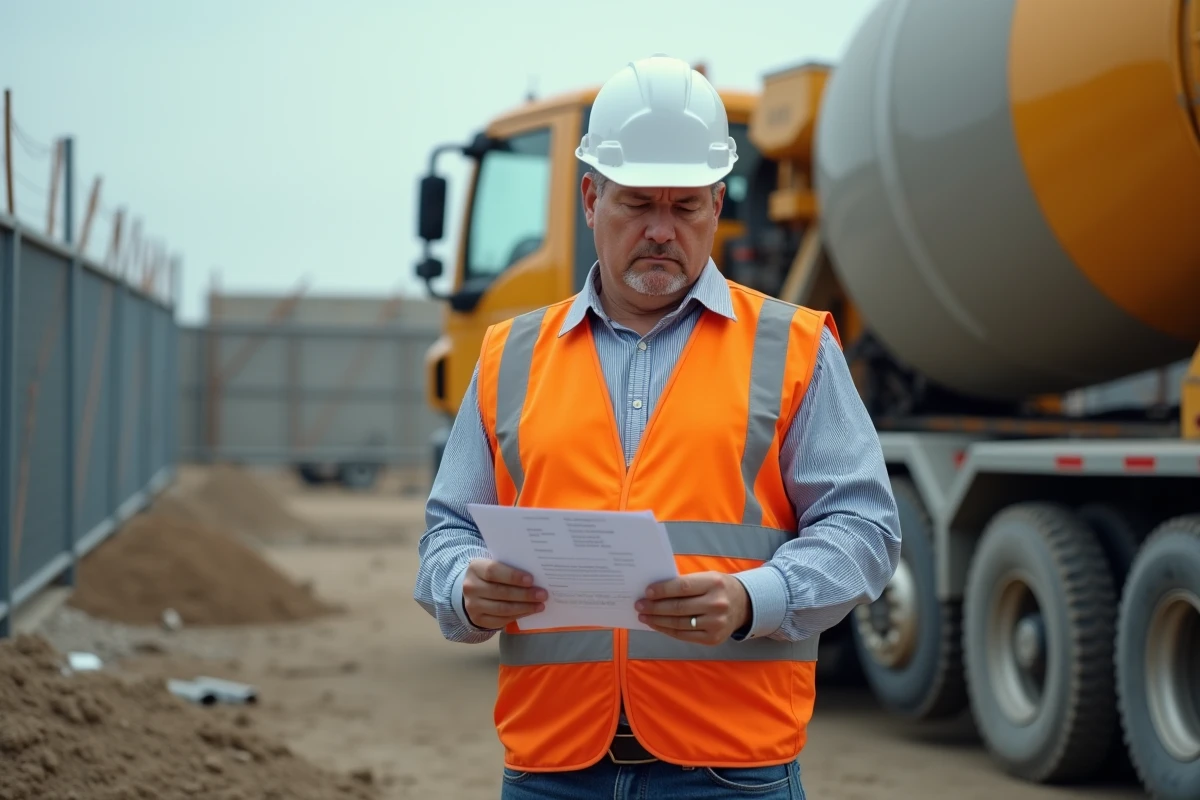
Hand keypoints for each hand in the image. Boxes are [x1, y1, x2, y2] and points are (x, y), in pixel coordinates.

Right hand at [462, 559, 546, 629]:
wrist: (474, 590)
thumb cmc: (493, 574)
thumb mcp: (497, 565)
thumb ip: (511, 567)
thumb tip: (537, 575)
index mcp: (475, 568)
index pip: (493, 572)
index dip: (512, 576)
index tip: (531, 580)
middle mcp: (471, 587)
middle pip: (500, 592)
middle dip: (524, 594)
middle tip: (542, 594)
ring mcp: (473, 606)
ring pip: (502, 609)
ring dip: (524, 607)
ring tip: (540, 605)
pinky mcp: (478, 619)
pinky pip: (501, 620)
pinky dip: (518, 616)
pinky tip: (530, 611)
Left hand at [635, 572, 750, 644]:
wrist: (743, 605)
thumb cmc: (718, 588)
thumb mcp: (707, 578)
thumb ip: (685, 583)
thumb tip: (654, 591)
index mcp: (714, 583)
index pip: (683, 587)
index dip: (662, 590)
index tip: (647, 592)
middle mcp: (717, 604)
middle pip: (678, 607)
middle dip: (655, 607)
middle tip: (639, 605)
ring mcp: (716, 624)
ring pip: (679, 623)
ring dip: (657, 620)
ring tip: (644, 616)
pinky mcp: (713, 639)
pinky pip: (684, 635)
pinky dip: (667, 630)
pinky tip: (657, 625)